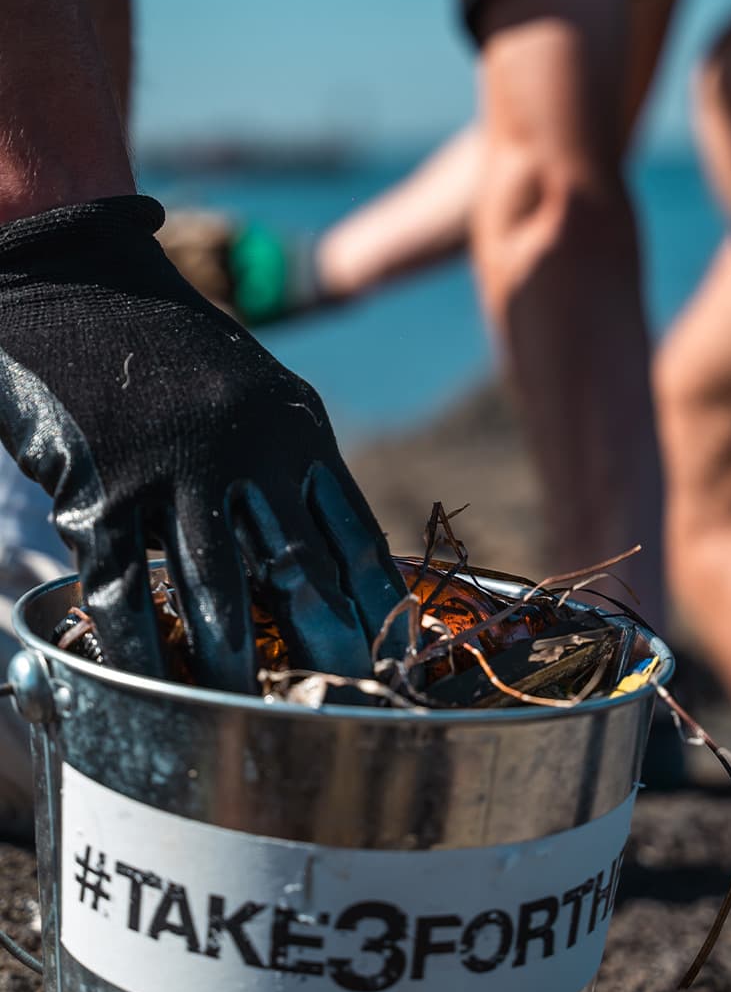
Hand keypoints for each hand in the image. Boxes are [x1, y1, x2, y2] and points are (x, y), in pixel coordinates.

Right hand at [0, 196, 404, 690]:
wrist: (74, 277)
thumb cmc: (169, 346)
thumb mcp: (255, 388)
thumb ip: (286, 463)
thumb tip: (313, 552)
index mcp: (296, 427)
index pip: (354, 534)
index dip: (377, 604)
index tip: (395, 653)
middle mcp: (246, 451)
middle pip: (297, 574)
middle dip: (323, 647)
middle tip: (339, 702)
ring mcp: (173, 470)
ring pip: (215, 594)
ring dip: (235, 664)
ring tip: (250, 714)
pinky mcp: (101, 488)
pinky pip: (125, 589)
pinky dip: (138, 645)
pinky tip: (150, 683)